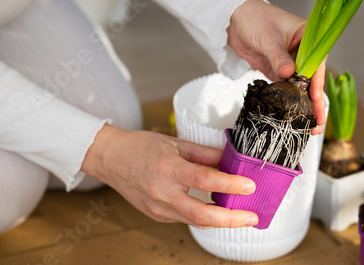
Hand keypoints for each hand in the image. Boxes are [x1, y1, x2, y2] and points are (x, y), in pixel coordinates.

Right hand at [82, 124, 257, 228]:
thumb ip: (205, 153)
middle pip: (200, 215)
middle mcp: (161, 192)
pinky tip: (218, 211)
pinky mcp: (157, 215)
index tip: (249, 185)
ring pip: (195, 221)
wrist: (111, 158)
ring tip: (242, 216)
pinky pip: (185, 218)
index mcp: (167, 168)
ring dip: (221, 221)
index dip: (229, 184)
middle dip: (231, 219)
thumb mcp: (176, 143)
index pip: (203, 178)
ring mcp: (158, 208)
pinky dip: (205, 216)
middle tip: (252, 216)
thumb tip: (231, 160)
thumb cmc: (141, 147)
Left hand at [227, 0, 325, 133]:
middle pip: (311, 78)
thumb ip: (278, 57)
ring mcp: (291, 62)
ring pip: (300, 86)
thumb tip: (289, 74)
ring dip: (302, 104)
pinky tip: (291, 115)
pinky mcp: (278, 70)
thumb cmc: (254, 19)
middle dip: (314, 101)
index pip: (316, 61)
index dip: (316, 81)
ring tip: (307, 125)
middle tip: (317, 122)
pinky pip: (286, 87)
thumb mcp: (267, 38)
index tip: (315, 97)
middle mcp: (303, 51)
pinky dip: (289, 101)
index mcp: (308, 36)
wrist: (234, 19)